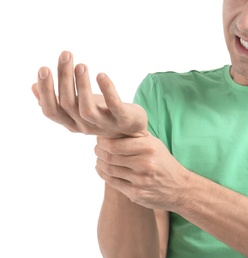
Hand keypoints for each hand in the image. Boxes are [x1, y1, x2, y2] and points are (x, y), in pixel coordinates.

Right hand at [32, 51, 147, 137]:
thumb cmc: (101, 115)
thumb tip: (32, 86)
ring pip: (86, 108)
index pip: (51, 111)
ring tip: (81, 65)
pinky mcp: (122, 119)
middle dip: (64, 78)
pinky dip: (107, 89)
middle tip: (66, 55)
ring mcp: (104, 124)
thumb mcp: (78, 108)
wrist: (132, 129)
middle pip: (67, 104)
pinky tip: (101, 75)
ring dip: (82, 85)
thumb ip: (58, 100)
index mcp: (71, 123)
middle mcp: (84, 126)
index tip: (44, 68)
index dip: (45, 91)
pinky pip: (114, 105)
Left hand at [94, 134, 188, 209]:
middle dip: (99, 151)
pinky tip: (102, 169)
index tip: (100, 139)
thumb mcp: (155, 144)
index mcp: (149, 148)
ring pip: (110, 170)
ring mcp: (140, 181)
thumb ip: (136, 137)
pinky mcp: (136, 194)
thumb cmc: (164, 162)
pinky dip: (103, 174)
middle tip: (97, 149)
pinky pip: (113, 183)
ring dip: (100, 163)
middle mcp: (145, 164)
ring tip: (99, 158)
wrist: (179, 188)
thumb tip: (113, 128)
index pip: (116, 144)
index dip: (102, 142)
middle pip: (110, 157)